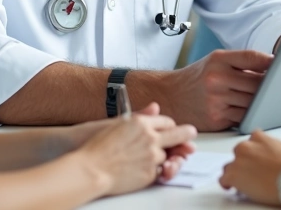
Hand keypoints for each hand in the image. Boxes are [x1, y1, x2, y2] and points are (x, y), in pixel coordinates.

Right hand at [77, 104, 197, 195]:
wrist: (90, 169)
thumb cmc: (96, 145)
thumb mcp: (118, 123)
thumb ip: (140, 116)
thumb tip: (155, 107)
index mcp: (141, 123)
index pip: (166, 121)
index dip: (169, 125)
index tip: (170, 128)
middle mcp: (150, 138)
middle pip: (178, 135)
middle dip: (186, 134)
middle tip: (191, 135)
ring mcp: (152, 157)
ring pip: (167, 155)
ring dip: (163, 156)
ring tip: (156, 157)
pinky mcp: (150, 174)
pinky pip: (160, 171)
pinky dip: (156, 170)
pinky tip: (146, 168)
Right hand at [159, 50, 272, 130]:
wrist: (169, 97)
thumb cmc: (196, 78)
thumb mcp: (214, 61)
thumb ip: (240, 62)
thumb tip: (272, 65)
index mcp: (218, 60)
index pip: (252, 57)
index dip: (270, 61)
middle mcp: (217, 78)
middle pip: (257, 82)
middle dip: (270, 85)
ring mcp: (216, 100)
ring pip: (253, 101)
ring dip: (263, 101)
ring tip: (270, 98)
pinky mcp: (217, 119)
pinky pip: (244, 116)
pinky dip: (251, 113)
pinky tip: (254, 110)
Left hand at [219, 130, 280, 205]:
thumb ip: (272, 146)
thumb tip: (271, 153)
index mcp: (258, 137)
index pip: (249, 142)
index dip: (252, 153)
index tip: (254, 159)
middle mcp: (245, 147)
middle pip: (238, 154)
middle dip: (243, 162)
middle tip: (251, 173)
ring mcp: (238, 161)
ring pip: (229, 167)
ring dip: (235, 173)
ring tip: (244, 182)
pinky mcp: (233, 176)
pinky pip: (223, 180)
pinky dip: (227, 184)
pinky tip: (231, 187)